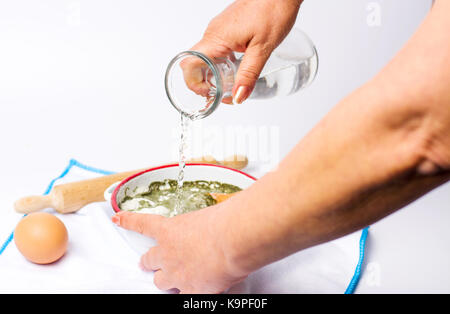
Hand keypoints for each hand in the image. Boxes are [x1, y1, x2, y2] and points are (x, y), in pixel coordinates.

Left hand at [112, 206, 247, 293]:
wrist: (231, 240)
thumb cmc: (224, 222)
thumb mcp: (207, 217)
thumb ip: (200, 227)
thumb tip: (211, 233)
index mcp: (169, 230)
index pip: (142, 224)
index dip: (129, 221)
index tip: (118, 219)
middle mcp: (167, 254)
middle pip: (149, 261)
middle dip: (150, 262)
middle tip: (154, 263)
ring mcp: (176, 274)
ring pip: (161, 283)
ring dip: (167, 281)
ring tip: (177, 279)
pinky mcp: (190, 290)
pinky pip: (182, 297)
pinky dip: (189, 294)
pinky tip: (197, 292)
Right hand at [185, 0, 301, 103]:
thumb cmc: (273, 10)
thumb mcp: (263, 49)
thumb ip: (249, 75)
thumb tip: (237, 97)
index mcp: (216, 38)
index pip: (189, 64)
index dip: (194, 83)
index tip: (208, 94)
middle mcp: (213, 33)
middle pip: (195, 64)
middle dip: (204, 83)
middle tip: (221, 95)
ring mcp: (219, 30)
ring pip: (206, 57)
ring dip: (213, 74)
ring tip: (229, 85)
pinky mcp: (227, 28)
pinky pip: (216, 49)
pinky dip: (221, 63)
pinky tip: (236, 68)